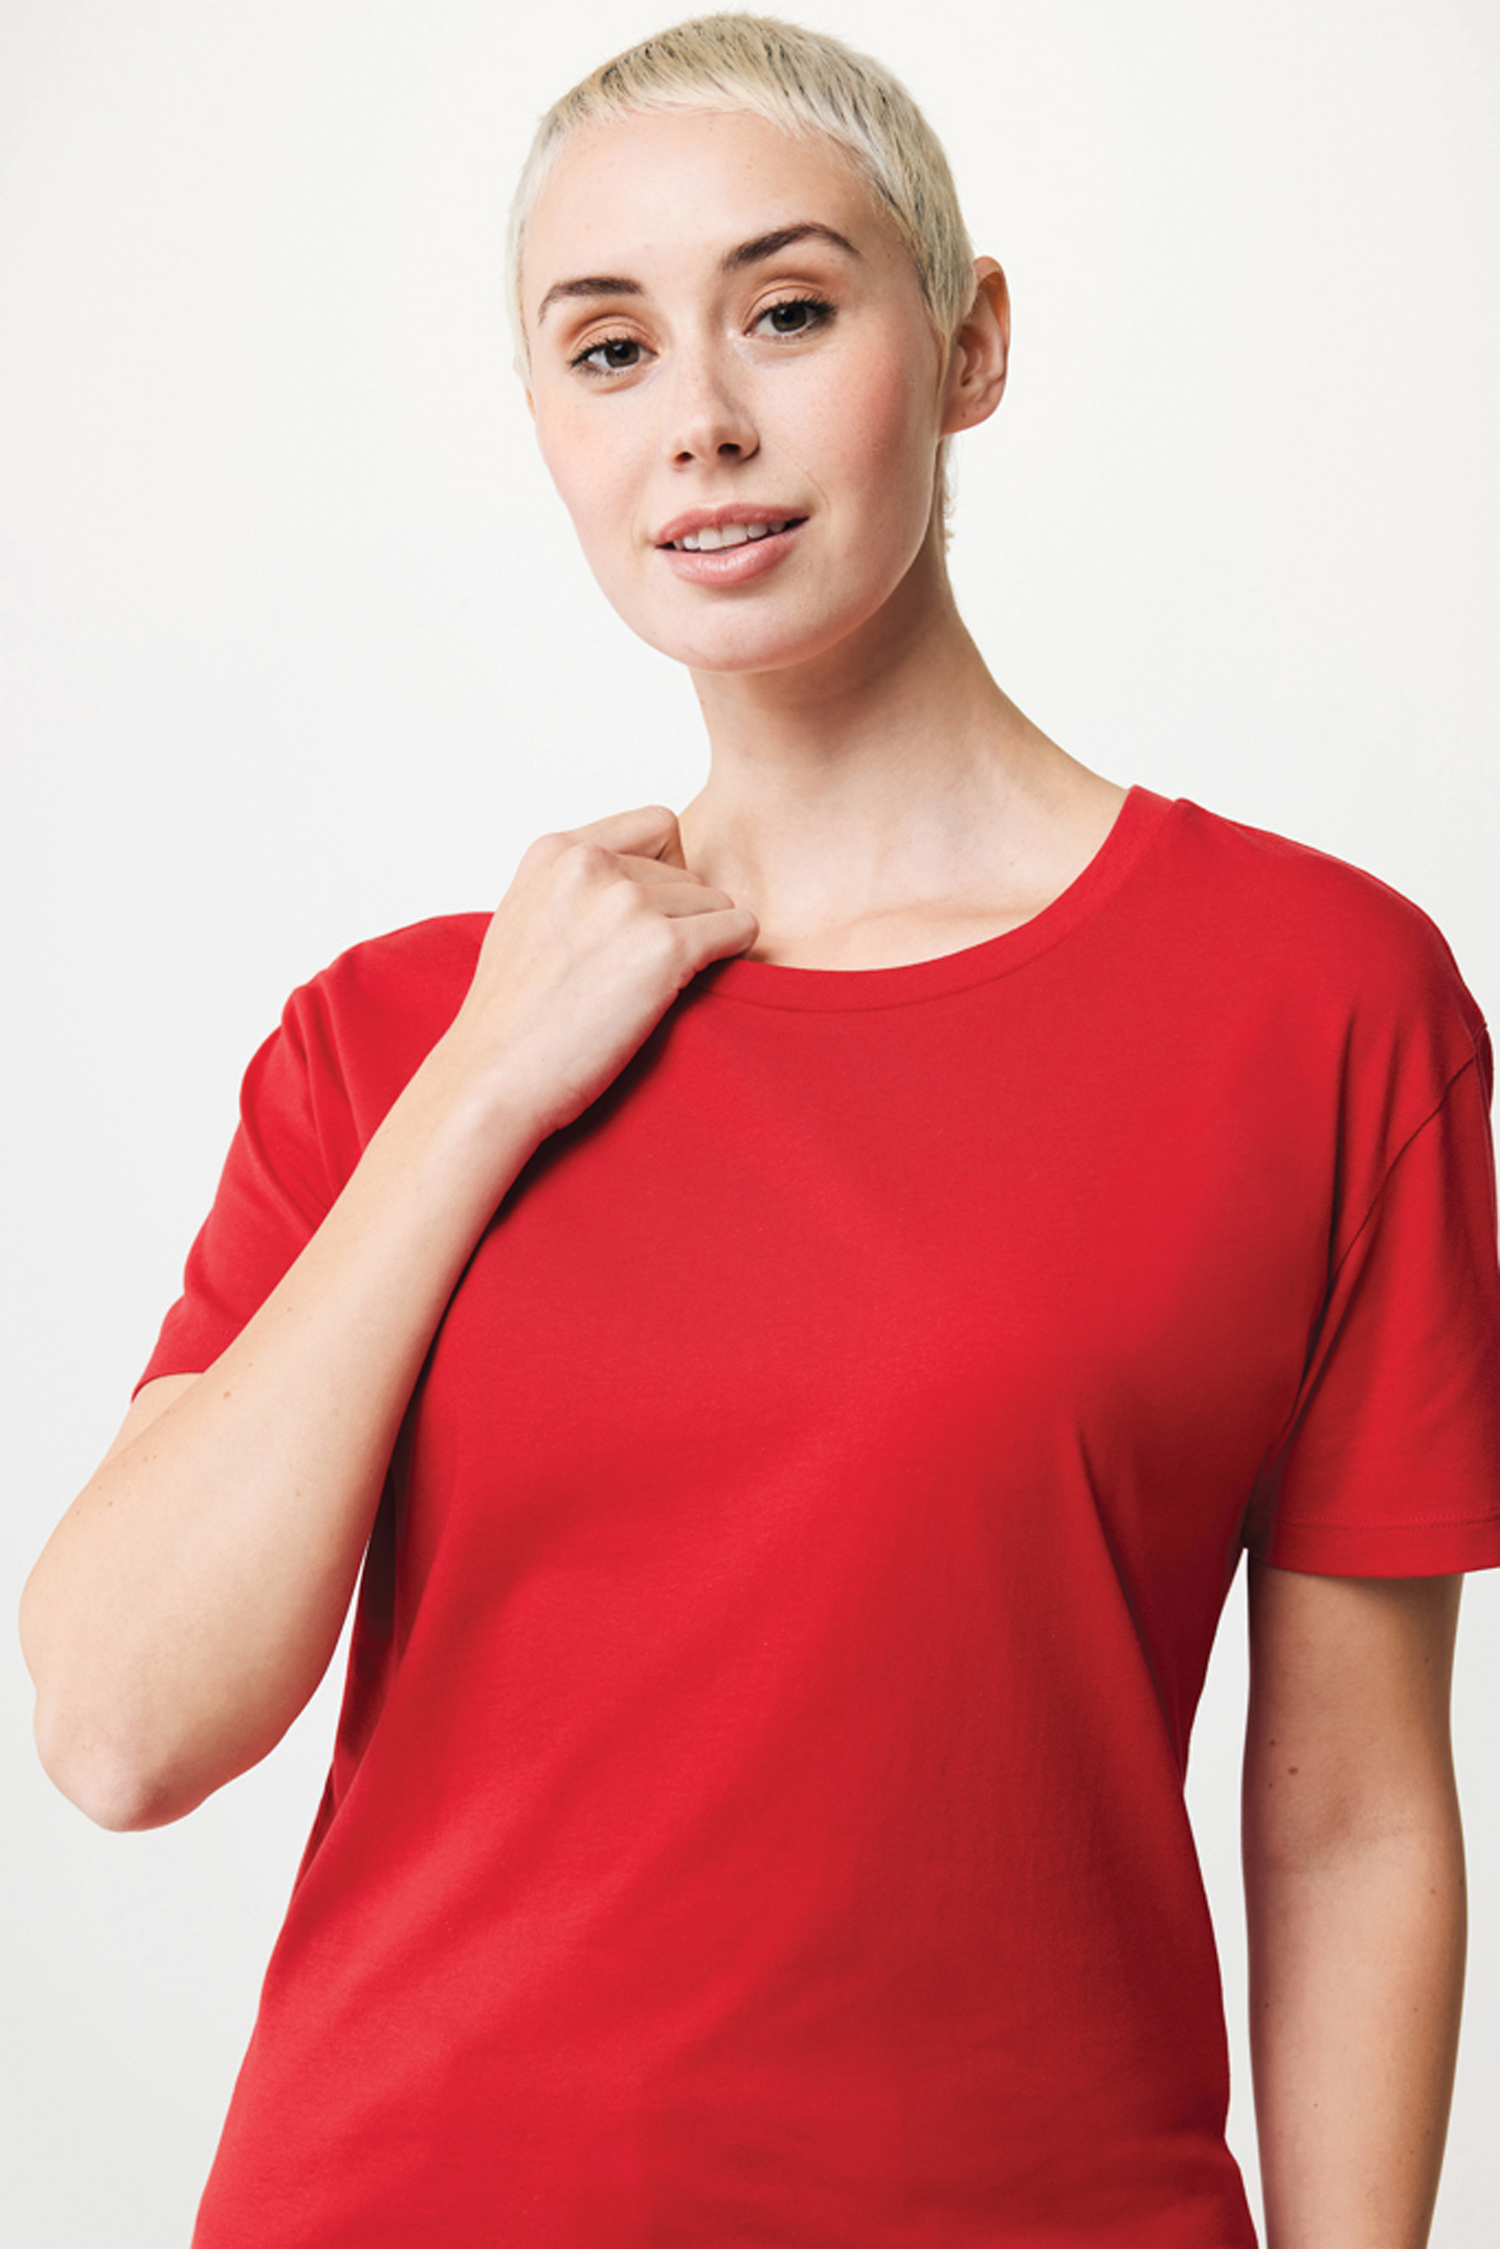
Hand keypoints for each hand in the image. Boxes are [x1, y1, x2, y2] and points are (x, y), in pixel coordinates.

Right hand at [441, 803, 758, 1137]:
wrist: (493, 1078)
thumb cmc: (509, 1018)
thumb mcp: (523, 917)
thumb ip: (573, 885)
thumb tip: (634, 876)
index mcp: (555, 850)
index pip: (657, 825)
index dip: (664, 872)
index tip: (643, 919)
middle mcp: (592, 864)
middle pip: (689, 871)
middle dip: (679, 917)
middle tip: (638, 970)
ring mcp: (629, 903)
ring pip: (715, 903)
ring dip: (701, 942)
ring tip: (649, 987)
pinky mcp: (665, 948)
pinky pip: (739, 929)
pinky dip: (732, 954)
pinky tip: (693, 984)